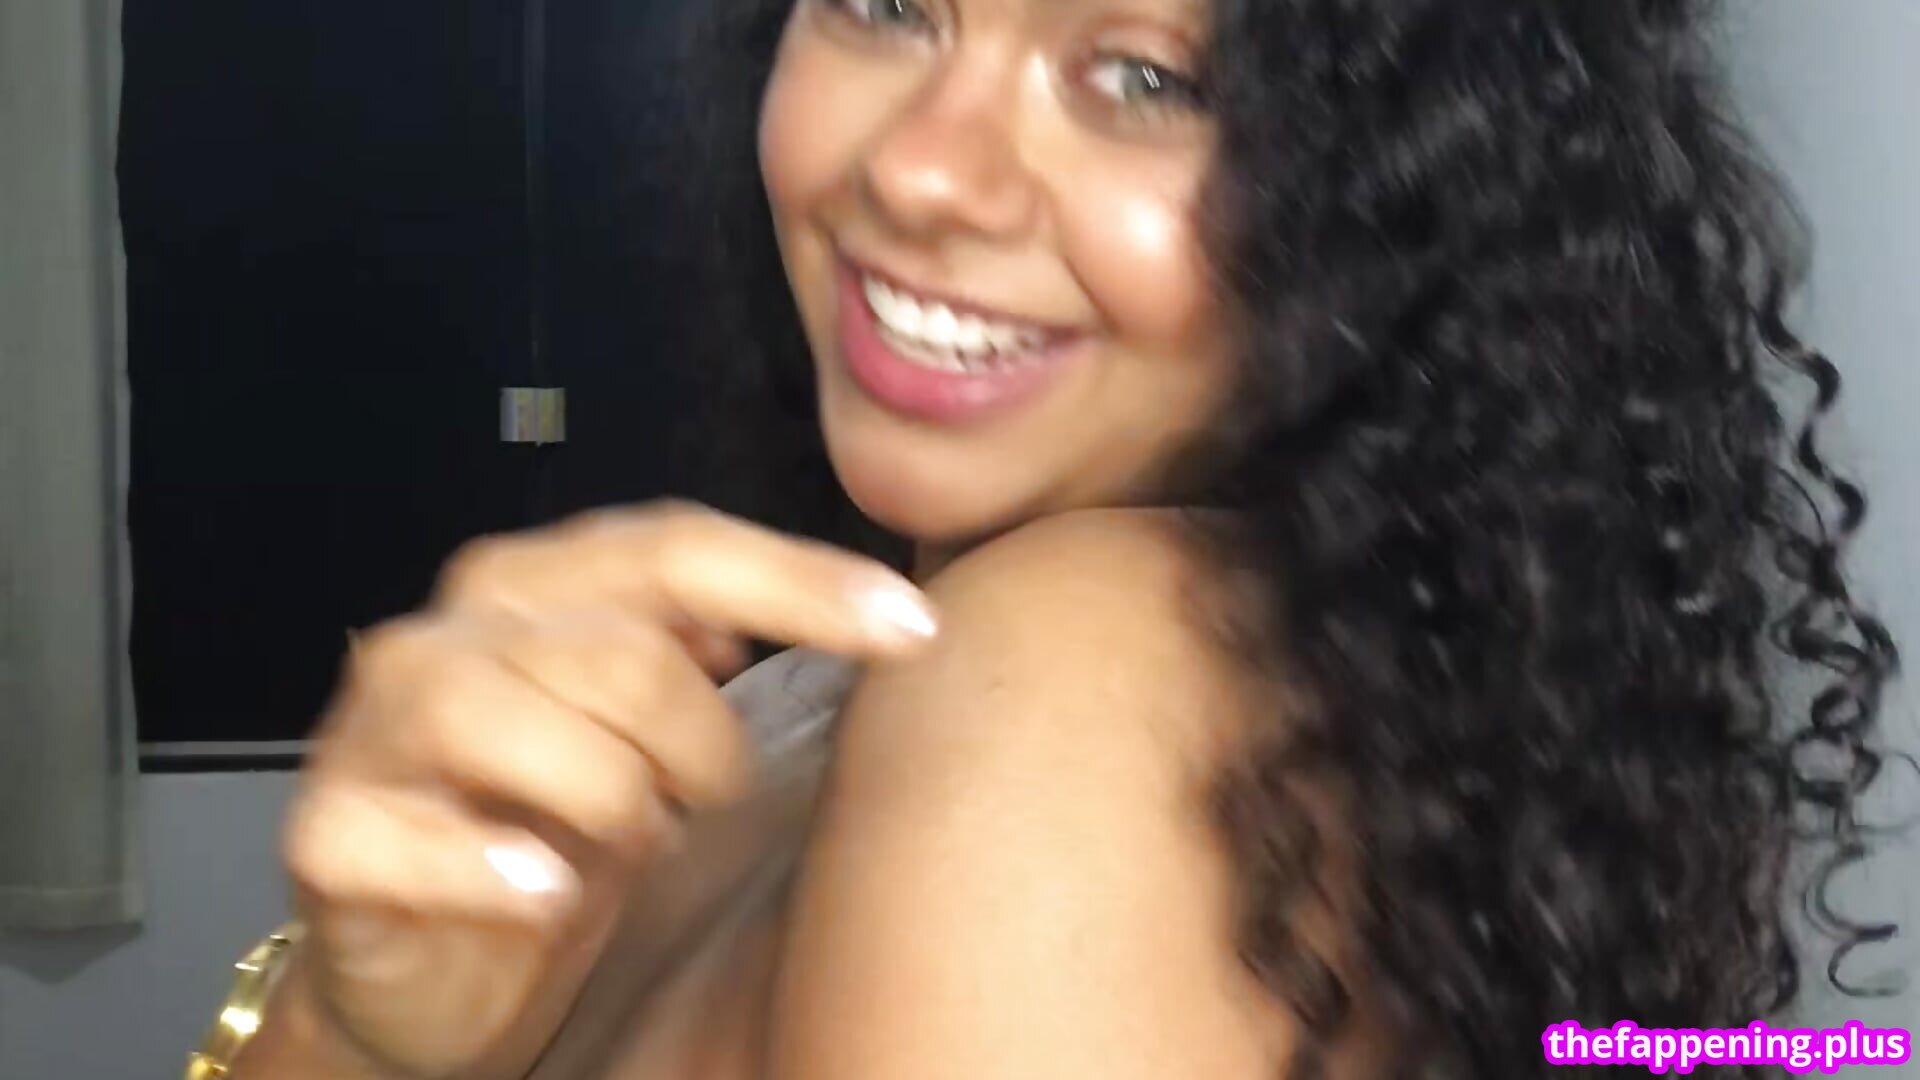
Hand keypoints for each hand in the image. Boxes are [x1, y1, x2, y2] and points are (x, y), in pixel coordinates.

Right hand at [278, 501, 936, 1077]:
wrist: (424, 967)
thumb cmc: (558, 828)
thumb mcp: (653, 735)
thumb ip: (718, 650)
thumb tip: (834, 601)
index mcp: (536, 585)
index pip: (682, 549)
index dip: (804, 584)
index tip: (919, 630)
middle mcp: (447, 633)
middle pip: (625, 654)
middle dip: (701, 750)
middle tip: (700, 809)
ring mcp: (376, 730)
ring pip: (532, 732)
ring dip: (618, 812)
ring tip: (627, 851)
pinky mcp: (330, 833)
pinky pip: (420, 841)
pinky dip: (503, 871)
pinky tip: (552, 895)